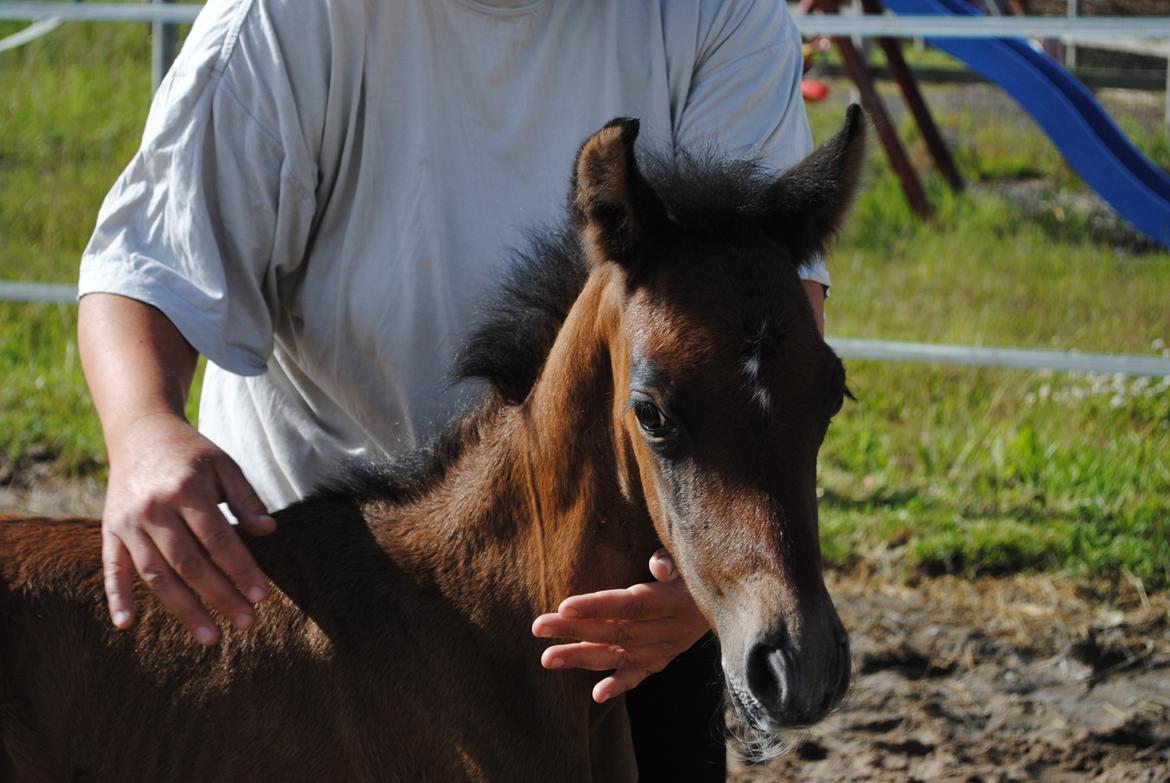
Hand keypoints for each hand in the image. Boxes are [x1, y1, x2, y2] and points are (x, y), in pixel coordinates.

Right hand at [102, 412, 275, 644]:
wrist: (139, 432)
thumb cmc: (190, 452)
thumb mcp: (224, 464)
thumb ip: (246, 498)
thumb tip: (269, 531)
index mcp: (187, 490)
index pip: (219, 541)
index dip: (241, 570)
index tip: (263, 596)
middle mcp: (154, 509)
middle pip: (190, 564)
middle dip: (221, 597)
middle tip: (247, 622)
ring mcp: (128, 523)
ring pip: (156, 576)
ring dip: (183, 610)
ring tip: (211, 637)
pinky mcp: (110, 531)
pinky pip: (112, 569)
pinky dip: (116, 598)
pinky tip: (127, 625)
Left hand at [532, 549, 709, 702]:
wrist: (731, 604)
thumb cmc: (699, 573)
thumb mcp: (692, 563)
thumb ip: (673, 563)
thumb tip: (656, 565)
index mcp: (670, 602)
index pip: (629, 605)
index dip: (597, 606)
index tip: (564, 606)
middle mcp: (666, 630)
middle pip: (615, 631)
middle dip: (574, 630)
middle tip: (538, 627)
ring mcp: (664, 649)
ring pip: (619, 655)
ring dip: (582, 657)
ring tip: (548, 659)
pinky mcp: (663, 660)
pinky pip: (639, 675)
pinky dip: (619, 685)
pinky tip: (596, 695)